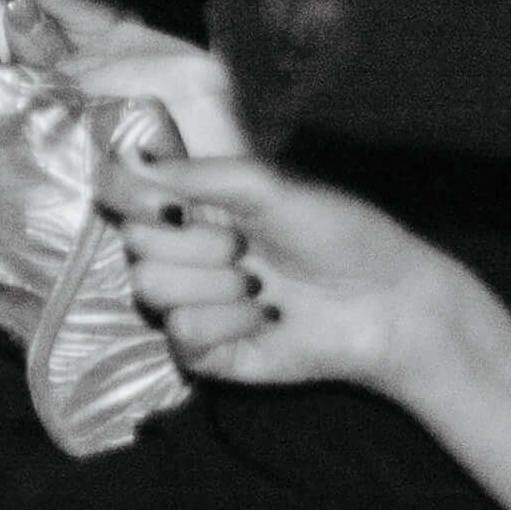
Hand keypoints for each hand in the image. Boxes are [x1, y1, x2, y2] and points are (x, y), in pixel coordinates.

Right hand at [99, 149, 485, 400]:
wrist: (391, 303)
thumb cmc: (345, 235)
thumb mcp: (272, 186)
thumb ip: (199, 173)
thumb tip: (133, 158)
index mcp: (196, 205)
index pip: (119, 190)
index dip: (127, 194)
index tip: (168, 202)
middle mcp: (185, 252)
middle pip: (132, 244)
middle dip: (195, 243)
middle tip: (247, 248)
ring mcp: (191, 303)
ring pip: (150, 289)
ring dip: (216, 285)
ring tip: (263, 286)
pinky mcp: (203, 352)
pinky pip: (180, 332)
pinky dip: (229, 322)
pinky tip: (268, 318)